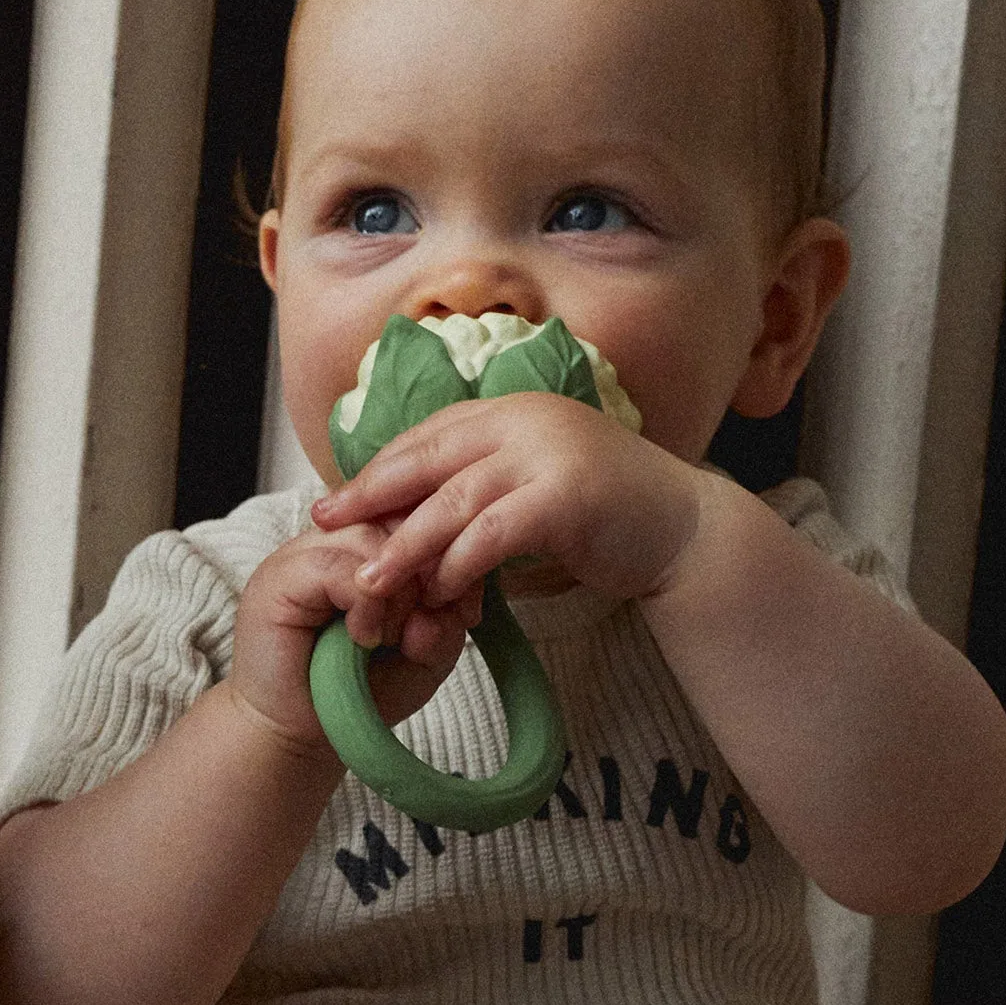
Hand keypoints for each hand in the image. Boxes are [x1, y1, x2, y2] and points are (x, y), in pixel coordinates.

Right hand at [230, 514, 483, 751]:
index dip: (446, 552)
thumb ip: (448, 620)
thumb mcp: (424, 658)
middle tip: (420, 627)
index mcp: (364, 546)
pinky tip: (363, 639)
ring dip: (395, 594)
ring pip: (370, 538)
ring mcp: (300, 554)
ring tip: (386, 638)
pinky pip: (340, 568)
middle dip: (426, 574)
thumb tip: (453, 592)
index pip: (413, 509)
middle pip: (397, 516)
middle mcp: (331, 539)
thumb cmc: (356, 694)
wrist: (298, 738)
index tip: (457, 607)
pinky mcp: (279, 578)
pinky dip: (365, 605)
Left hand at [311, 390, 704, 613]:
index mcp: (509, 412)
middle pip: (427, 459)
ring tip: (372, 579)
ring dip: (408, 543)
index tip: (332, 504)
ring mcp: (549, 453)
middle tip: (324, 526)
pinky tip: (440, 592)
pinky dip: (461, 563)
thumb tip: (407, 512)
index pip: (424, 438)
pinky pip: (494, 531)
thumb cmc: (596, 515)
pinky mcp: (568, 495)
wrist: (681, 529)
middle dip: (370, 496)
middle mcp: (526, 420)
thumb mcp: (526, 487)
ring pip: (454, 499)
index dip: (375, 471)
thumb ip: (477, 487)